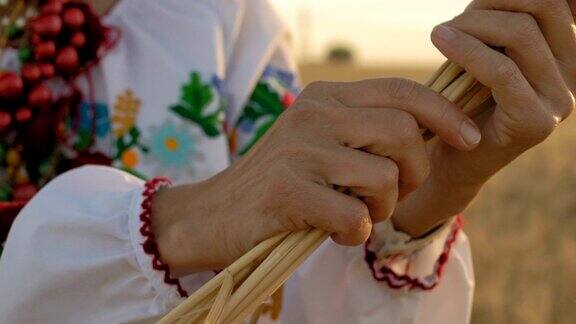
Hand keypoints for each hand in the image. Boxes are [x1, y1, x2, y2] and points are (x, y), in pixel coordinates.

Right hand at [151, 78, 479, 275]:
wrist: (216, 214)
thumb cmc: (282, 184)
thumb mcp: (322, 143)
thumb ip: (366, 132)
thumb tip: (431, 132)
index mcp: (326, 97)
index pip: (401, 91)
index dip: (444, 113)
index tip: (467, 137)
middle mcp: (314, 115)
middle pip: (404, 134)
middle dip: (413, 174)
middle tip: (389, 197)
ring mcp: (299, 151)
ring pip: (385, 179)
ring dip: (381, 209)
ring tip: (353, 215)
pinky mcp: (287, 190)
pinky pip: (355, 217)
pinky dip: (354, 234)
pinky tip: (332, 232)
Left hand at [392, 0, 575, 235]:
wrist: (453, 161)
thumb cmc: (462, 102)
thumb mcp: (484, 53)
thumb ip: (496, 25)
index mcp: (566, 54)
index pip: (554, 1)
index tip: (477, 3)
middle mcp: (573, 75)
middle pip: (544, 7)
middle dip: (492, 3)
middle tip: (457, 20)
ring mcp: (560, 101)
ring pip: (521, 34)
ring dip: (473, 24)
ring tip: (441, 33)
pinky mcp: (536, 122)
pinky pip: (502, 71)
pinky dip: (466, 50)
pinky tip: (440, 40)